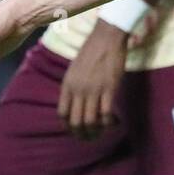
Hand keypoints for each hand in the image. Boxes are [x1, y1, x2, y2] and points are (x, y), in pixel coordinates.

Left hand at [58, 20, 128, 139]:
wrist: (107, 37)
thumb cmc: (92, 50)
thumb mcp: (74, 68)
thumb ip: (73, 85)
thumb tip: (74, 102)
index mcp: (68, 84)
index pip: (62, 114)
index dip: (68, 126)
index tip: (75, 129)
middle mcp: (78, 90)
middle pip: (75, 121)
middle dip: (81, 134)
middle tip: (88, 138)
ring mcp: (94, 90)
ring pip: (90, 121)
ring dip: (94, 132)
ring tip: (99, 134)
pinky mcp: (109, 89)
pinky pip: (106, 114)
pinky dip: (107, 123)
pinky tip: (111, 123)